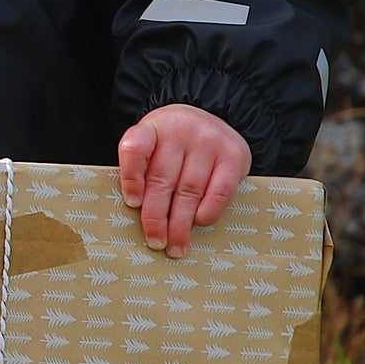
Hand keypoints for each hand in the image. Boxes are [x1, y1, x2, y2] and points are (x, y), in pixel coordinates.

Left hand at [116, 104, 250, 257]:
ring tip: (175, 246)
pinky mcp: (233, 155)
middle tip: (155, 241)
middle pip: (162, 180)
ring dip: (181, 224)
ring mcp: (208, 141)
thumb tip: (138, 215)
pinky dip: (207, 212)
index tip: (132, 204)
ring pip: (189, 190)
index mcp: (152, 128)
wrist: (212, 118)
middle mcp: (180, 131)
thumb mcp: (153, 144)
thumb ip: (143, 170)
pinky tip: (199, 223)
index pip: (135, 150)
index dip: (131, 178)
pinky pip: (219, 191)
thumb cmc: (174, 143)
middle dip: (156, 217)